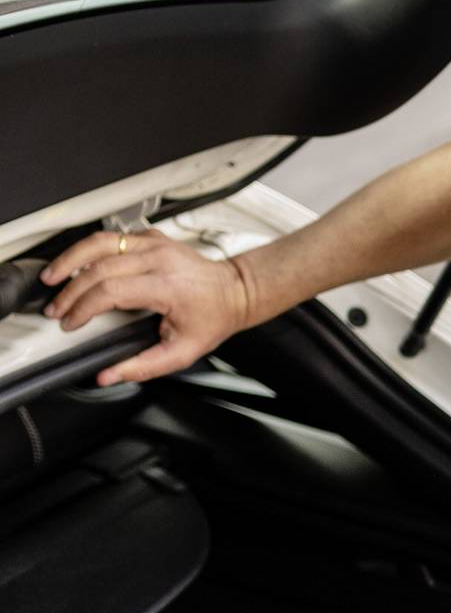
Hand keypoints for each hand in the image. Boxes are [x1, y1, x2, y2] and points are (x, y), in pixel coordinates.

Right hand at [39, 227, 254, 383]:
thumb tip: (109, 375)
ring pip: (100, 241)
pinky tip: (77, 264)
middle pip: (99, 266)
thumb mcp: (183, 352)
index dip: (83, 307)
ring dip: (71, 259)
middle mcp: (159, 258)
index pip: (111, 289)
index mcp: (167, 285)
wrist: (235, 291)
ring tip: (52, 277)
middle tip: (56, 309)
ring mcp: (155, 243)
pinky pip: (112, 237)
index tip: (70, 323)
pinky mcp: (151, 237)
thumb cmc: (213, 319)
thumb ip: (144, 366)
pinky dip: (89, 249)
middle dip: (70, 290)